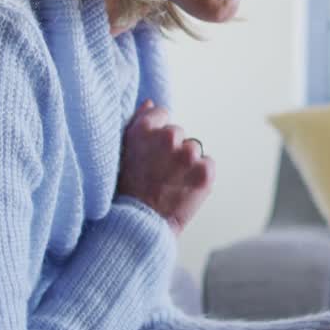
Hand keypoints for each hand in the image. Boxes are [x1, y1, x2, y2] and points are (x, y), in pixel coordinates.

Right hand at [117, 99, 213, 234]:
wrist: (138, 226)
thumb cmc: (126, 190)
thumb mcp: (122, 152)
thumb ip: (137, 123)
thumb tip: (151, 103)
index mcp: (145, 129)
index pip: (162, 114)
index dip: (157, 133)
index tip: (151, 151)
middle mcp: (168, 137)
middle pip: (178, 134)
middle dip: (171, 149)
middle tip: (158, 173)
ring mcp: (189, 154)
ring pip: (193, 149)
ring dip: (186, 163)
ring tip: (169, 183)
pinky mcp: (205, 172)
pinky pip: (207, 164)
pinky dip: (200, 175)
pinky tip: (183, 188)